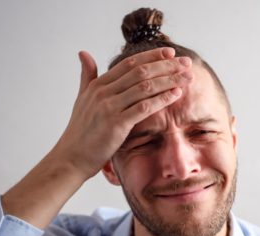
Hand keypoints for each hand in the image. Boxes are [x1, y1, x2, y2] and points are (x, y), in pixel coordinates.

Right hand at [52, 47, 192, 179]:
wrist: (71, 158)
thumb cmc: (80, 132)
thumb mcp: (82, 99)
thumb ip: (87, 76)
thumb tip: (84, 53)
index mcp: (98, 85)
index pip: (129, 63)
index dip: (152, 56)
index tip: (170, 53)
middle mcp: (103, 92)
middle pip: (141, 72)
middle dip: (166, 65)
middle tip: (186, 62)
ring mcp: (109, 107)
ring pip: (145, 87)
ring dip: (169, 80)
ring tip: (188, 77)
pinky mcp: (116, 124)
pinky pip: (144, 107)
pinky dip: (162, 99)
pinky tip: (176, 94)